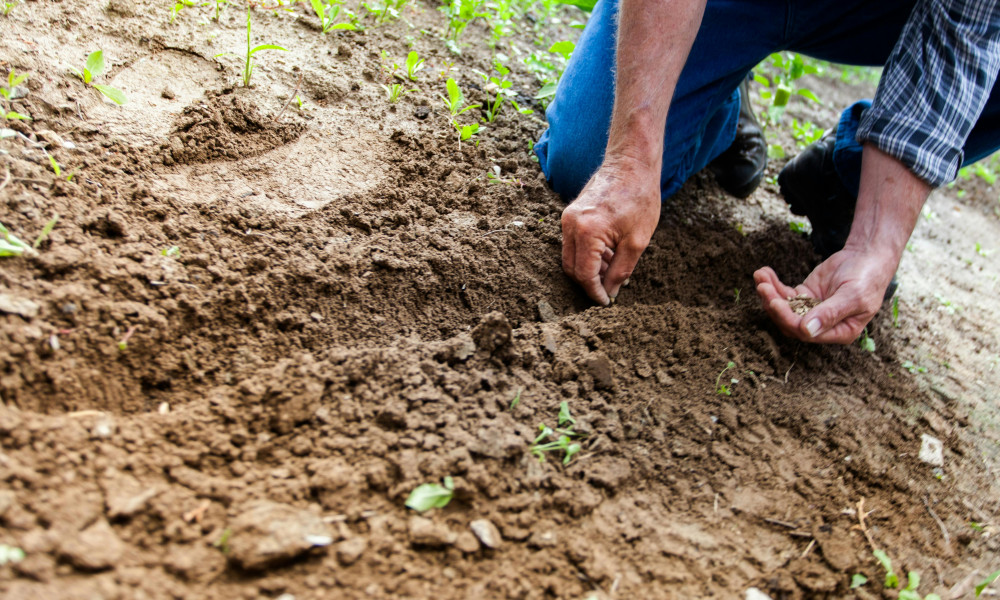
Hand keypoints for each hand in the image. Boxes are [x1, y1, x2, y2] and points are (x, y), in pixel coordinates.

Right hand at [561, 158, 661, 304]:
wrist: (631, 163)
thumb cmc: (639, 197)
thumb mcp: (637, 241)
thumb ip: (621, 271)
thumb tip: (610, 292)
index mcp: (587, 232)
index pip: (584, 274)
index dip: (595, 292)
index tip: (606, 302)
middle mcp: (570, 225)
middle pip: (571, 268)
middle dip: (589, 283)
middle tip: (609, 290)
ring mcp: (568, 218)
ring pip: (571, 257)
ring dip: (589, 269)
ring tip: (614, 270)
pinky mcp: (571, 214)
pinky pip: (573, 243)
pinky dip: (588, 254)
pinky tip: (609, 255)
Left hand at [753, 245, 898, 343]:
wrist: (868, 256)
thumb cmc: (867, 278)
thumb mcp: (853, 296)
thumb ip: (830, 313)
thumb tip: (807, 331)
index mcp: (838, 332)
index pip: (806, 332)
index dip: (788, 319)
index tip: (775, 302)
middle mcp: (822, 325)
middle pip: (790, 322)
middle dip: (774, 305)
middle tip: (763, 287)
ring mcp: (811, 310)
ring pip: (784, 308)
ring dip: (769, 293)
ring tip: (760, 276)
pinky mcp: (805, 295)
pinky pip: (784, 294)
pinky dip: (773, 284)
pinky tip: (764, 272)